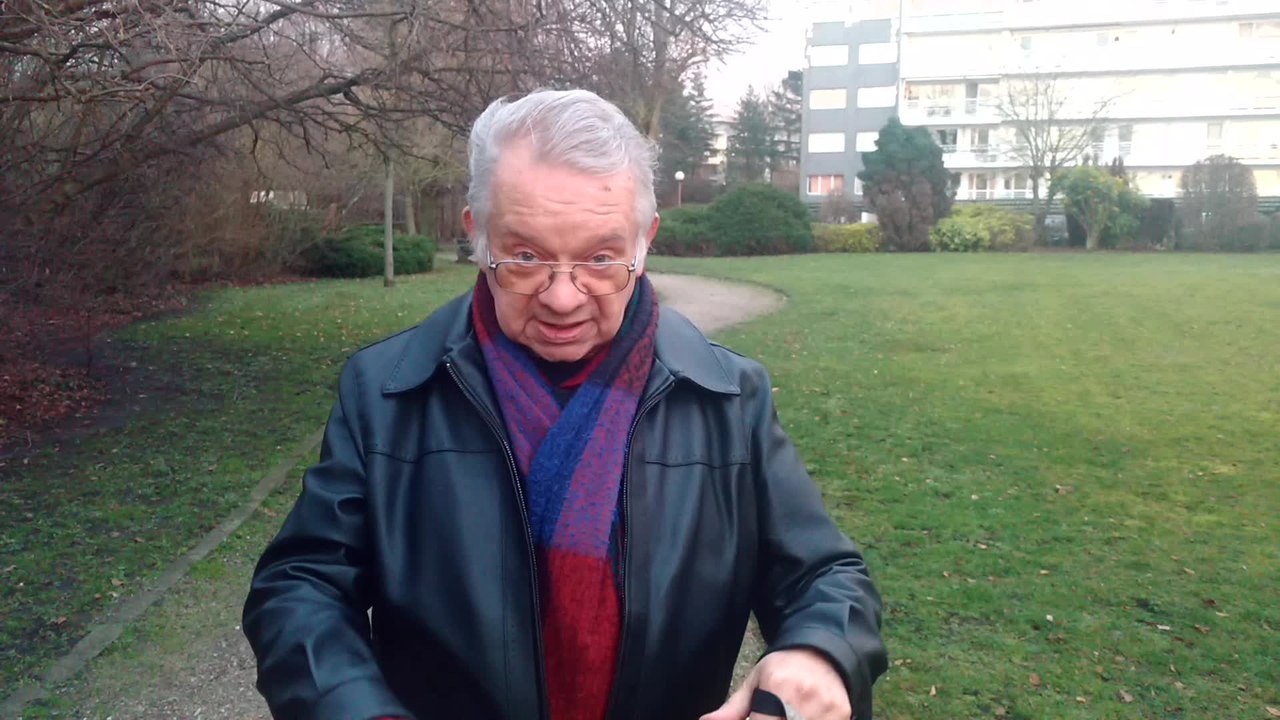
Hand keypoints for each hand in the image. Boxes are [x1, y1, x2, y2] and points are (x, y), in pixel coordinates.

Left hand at [700, 648, 850, 719]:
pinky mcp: (843, 715)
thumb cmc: (783, 667)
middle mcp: (805, 699)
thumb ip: (733, 709)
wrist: (822, 651)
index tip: (754, 719)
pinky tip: (799, 715)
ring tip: (784, 712)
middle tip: (768, 716)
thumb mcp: (756, 681)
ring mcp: (828, 709)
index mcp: (779, 688)